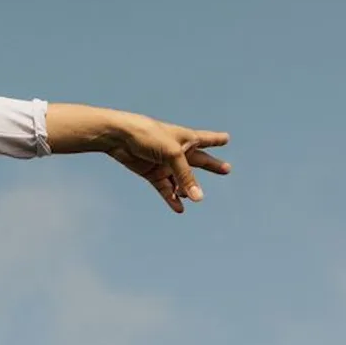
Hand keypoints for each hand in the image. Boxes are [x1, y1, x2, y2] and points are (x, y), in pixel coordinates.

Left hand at [47, 104, 230, 214]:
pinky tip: (179, 208)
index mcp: (185, 138)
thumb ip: (186, 176)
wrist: (119, 137)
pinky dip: (172, 199)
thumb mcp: (173, 154)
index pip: (206, 139)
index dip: (216, 139)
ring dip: (188, 189)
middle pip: (199, 161)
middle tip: (226, 169)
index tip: (226, 138)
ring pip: (182, 180)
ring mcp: (165, 163)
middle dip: (212, 165)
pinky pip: (167, 189)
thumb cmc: (148, 136)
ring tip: (194, 197)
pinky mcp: (153, 173)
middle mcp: (177, 151)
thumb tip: (198, 198)